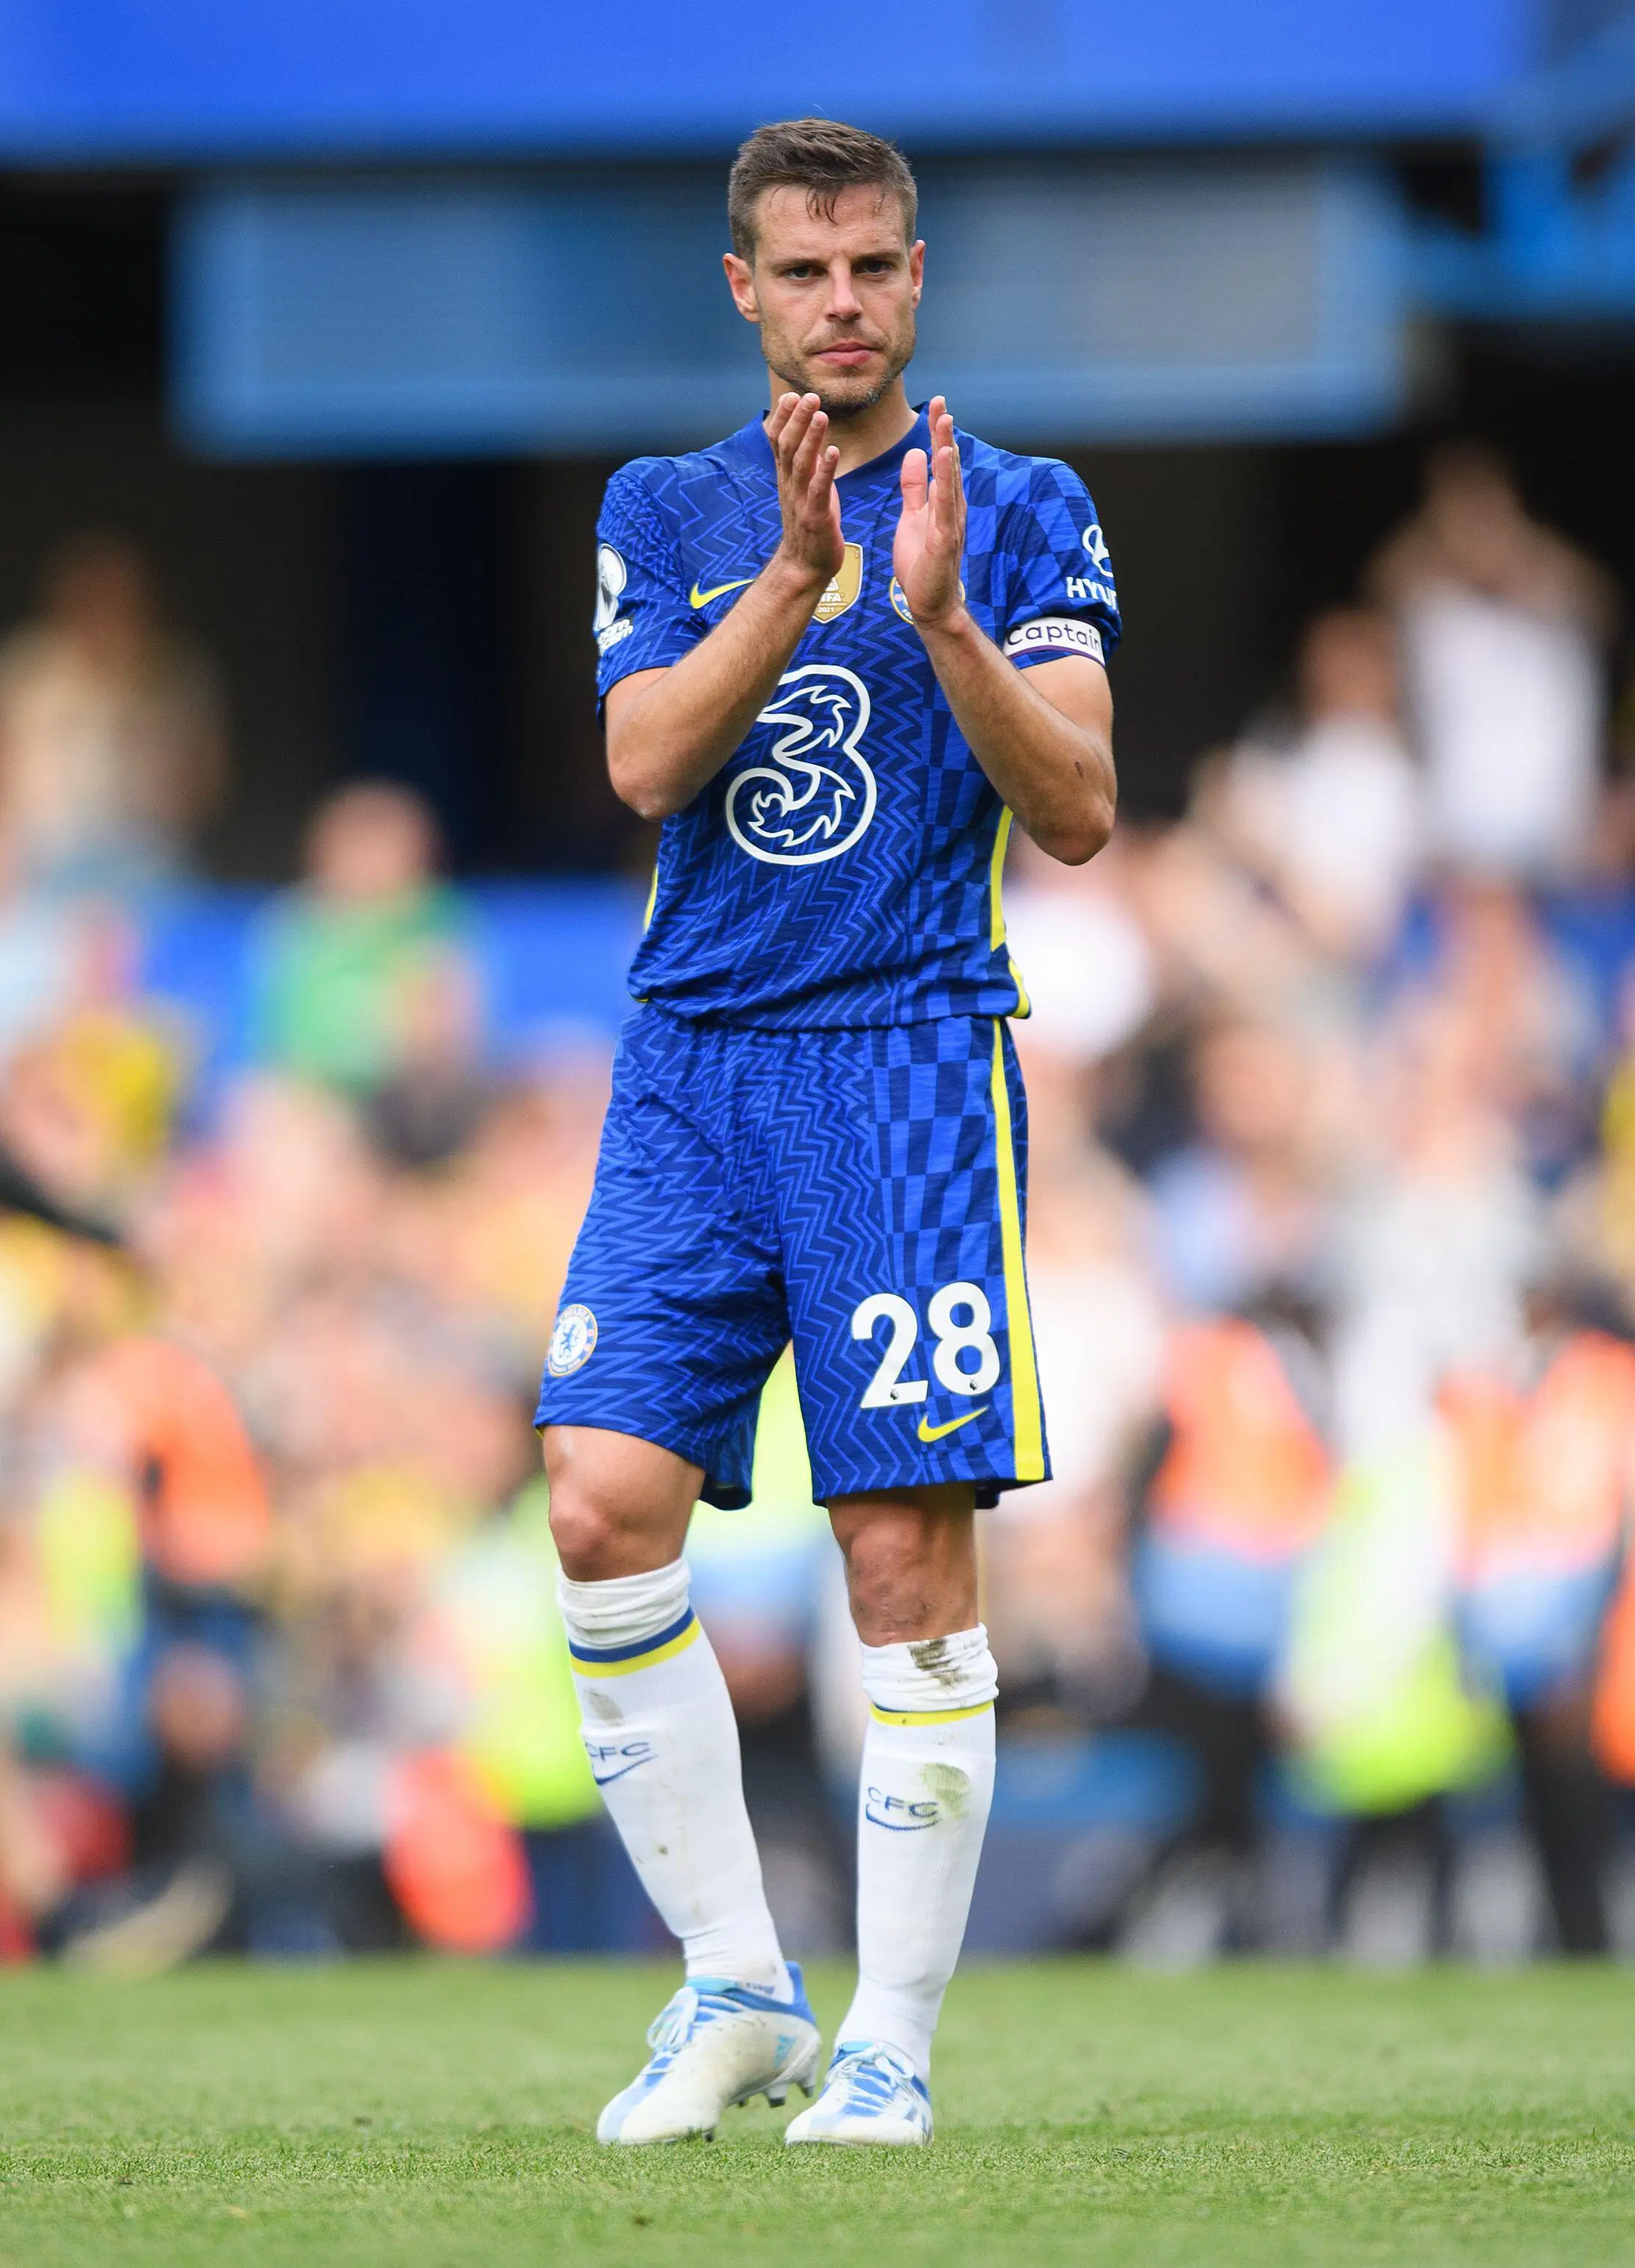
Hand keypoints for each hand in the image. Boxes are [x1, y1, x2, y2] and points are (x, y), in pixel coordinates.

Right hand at [769, 393, 843, 592]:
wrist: (804, 567)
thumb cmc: (808, 525)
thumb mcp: (803, 488)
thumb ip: (805, 462)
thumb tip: (808, 433)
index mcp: (787, 477)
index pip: (778, 441)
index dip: (783, 418)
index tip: (791, 395)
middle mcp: (790, 485)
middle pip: (787, 446)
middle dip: (797, 420)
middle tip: (809, 396)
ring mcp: (801, 501)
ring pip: (801, 464)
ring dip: (810, 438)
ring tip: (820, 415)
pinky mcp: (815, 517)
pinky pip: (818, 490)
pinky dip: (825, 469)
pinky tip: (833, 451)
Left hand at [893, 396, 965, 628]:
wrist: (930, 604)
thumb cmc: (922, 564)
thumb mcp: (913, 517)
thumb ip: (915, 487)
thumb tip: (916, 454)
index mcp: (941, 502)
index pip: (940, 461)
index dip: (937, 433)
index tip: (933, 405)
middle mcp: (951, 509)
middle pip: (948, 464)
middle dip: (944, 433)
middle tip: (941, 402)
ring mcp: (950, 524)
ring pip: (950, 482)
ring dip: (948, 450)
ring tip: (945, 421)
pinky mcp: (944, 541)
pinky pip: (944, 507)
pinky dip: (945, 483)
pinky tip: (943, 461)